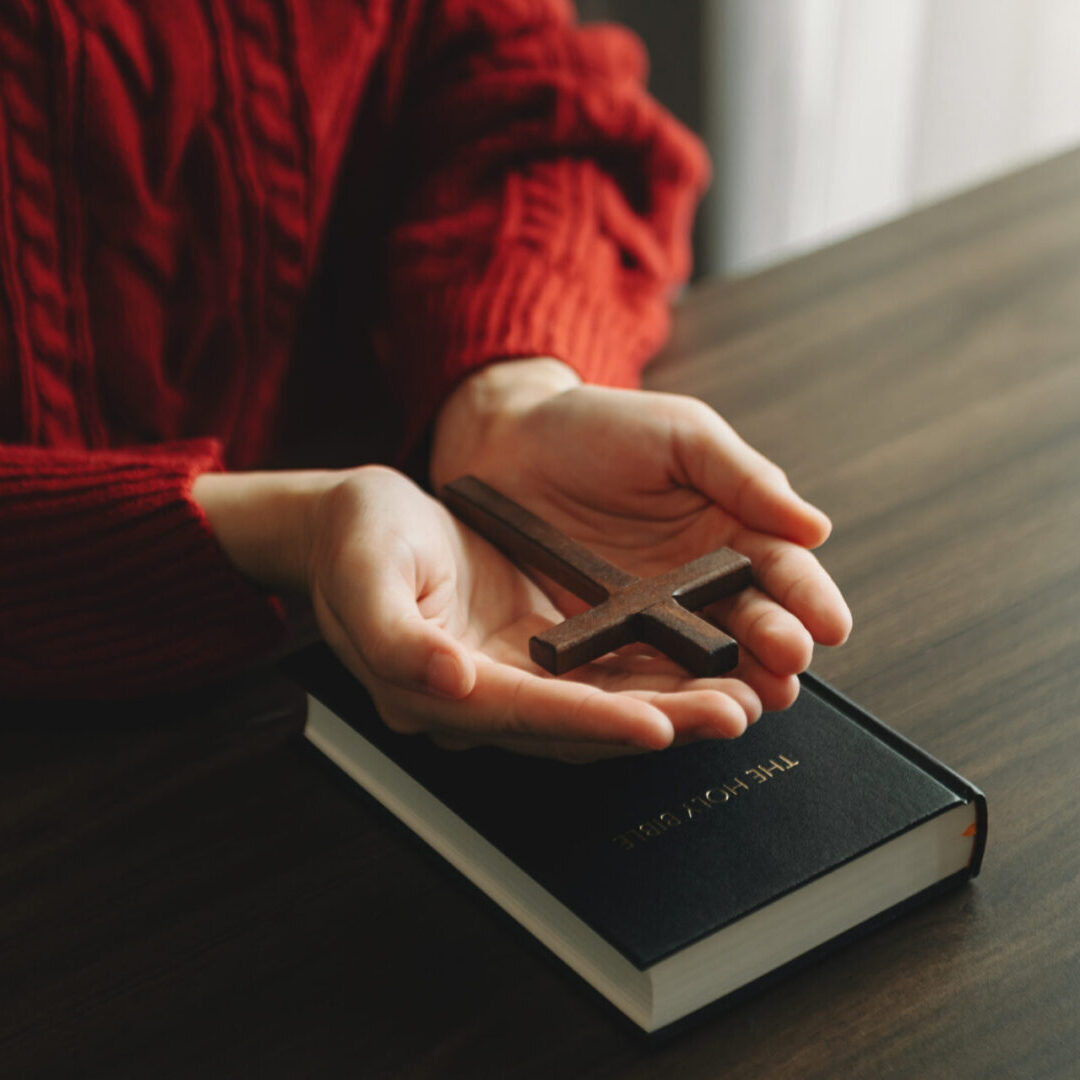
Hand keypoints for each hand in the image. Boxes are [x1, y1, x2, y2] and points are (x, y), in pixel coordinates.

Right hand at [194, 465, 761, 760]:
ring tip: (738, 699)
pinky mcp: (530, 653)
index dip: (591, 722)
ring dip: (669, 707)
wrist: (357, 525)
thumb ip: (394, 635)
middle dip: (657, 724)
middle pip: (578, 726)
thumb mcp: (364, 572)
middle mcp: (479, 696)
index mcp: (431, 687)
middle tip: (733, 714)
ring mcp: (508, 677)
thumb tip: (450, 680)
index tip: (655, 724)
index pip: (525, 714)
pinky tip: (702, 669)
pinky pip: (600, 676)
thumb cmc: (355, 538)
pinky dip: (652, 677)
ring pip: (600, 707)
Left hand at [430, 359, 851, 713]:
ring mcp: (651, 613)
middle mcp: (700, 580)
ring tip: (750, 700)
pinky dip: (662, 687)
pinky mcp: (603, 634)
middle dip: (776, 647)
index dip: (809, 597)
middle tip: (789, 667)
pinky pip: (636, 665)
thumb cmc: (601, 425)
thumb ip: (745, 478)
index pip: (782, 569)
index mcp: (731, 528)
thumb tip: (816, 527)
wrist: (511, 441)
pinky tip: (680, 704)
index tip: (831, 625)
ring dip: (731, 681)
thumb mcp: (682, 435)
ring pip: (702, 656)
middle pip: (751, 622)